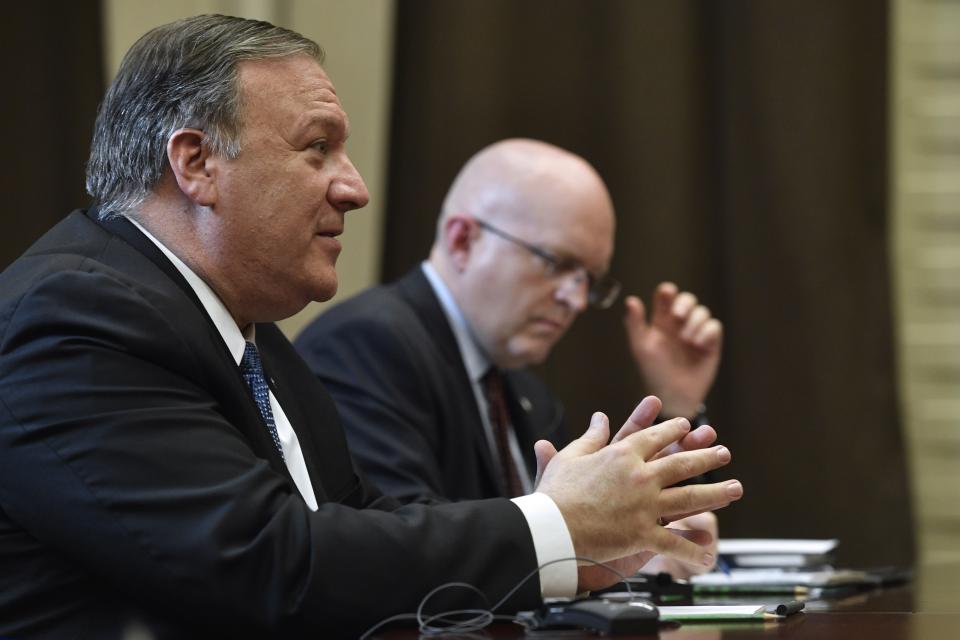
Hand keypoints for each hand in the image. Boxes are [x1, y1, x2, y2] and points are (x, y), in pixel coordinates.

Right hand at [534, 400, 742, 589]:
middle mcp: (639, 476)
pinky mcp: (643, 534)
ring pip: (689, 497)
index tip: (686, 426)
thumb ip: (590, 437)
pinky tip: (708, 553)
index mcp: (621, 455)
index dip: (672, 430)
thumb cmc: (555, 493)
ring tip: (734, 489)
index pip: (653, 437)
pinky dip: (693, 550)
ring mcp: (644, 505)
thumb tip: (600, 418)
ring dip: (715, 494)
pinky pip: (674, 542)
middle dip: (705, 457)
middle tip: (723, 453)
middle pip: (681, 463)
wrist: (551, 529)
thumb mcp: (570, 457)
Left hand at [623, 282, 722, 416]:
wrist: (672, 395)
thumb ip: (635, 323)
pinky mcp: (711, 343)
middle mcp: (680, 323)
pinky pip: (715, 326)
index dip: (668, 291)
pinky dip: (707, 332)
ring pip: (702, 311)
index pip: (666, 297)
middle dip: (685, 303)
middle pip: (688, 299)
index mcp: (662, 320)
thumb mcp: (641, 346)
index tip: (667, 292)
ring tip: (686, 340)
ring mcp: (696, 332)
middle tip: (677, 316)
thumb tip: (631, 300)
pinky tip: (697, 345)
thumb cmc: (653, 371)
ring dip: (694, 322)